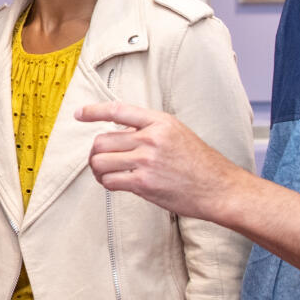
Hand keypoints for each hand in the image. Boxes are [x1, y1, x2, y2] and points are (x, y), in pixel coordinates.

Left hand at [79, 101, 240, 221]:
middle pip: (102, 140)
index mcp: (160, 121)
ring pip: (100, 161)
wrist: (219, 188)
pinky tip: (114, 183)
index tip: (80, 114)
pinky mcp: (144, 184)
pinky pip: (110, 181)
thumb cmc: (200, 163)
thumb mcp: (178, 133)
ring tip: (104, 173)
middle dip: (96, 152)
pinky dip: (107, 183)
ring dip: (97, 169)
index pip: (118, 110)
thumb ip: (150, 130)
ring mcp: (146, 161)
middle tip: (99, 160)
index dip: (94, 111)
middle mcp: (151, 138)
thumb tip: (120, 134)